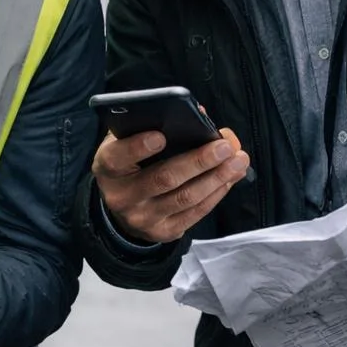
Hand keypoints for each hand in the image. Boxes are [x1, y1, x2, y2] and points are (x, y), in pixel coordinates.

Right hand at [92, 127, 250, 243]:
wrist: (123, 207)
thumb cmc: (130, 163)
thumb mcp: (127, 142)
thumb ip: (150, 125)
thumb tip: (200, 114)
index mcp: (108, 168)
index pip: (117, 157)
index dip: (138, 147)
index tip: (161, 136)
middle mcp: (122, 196)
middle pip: (163, 178)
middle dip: (198, 161)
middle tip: (224, 147)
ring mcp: (142, 218)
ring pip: (185, 198)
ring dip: (217, 178)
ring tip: (239, 160)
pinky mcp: (163, 232)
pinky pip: (195, 213)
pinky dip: (216, 193)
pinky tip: (230, 177)